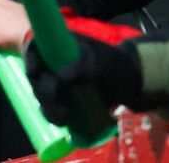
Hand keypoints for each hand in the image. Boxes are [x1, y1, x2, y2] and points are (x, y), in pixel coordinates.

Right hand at [25, 33, 139, 126]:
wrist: (137, 84)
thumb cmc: (117, 66)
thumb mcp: (100, 62)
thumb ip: (80, 68)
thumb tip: (58, 79)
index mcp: (59, 46)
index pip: (34, 49)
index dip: (30, 61)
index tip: (36, 74)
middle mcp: (55, 62)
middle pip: (36, 76)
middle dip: (42, 92)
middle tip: (56, 104)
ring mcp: (60, 81)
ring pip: (42, 93)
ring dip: (47, 106)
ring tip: (61, 119)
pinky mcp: (66, 98)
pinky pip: (51, 106)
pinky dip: (53, 114)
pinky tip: (62, 121)